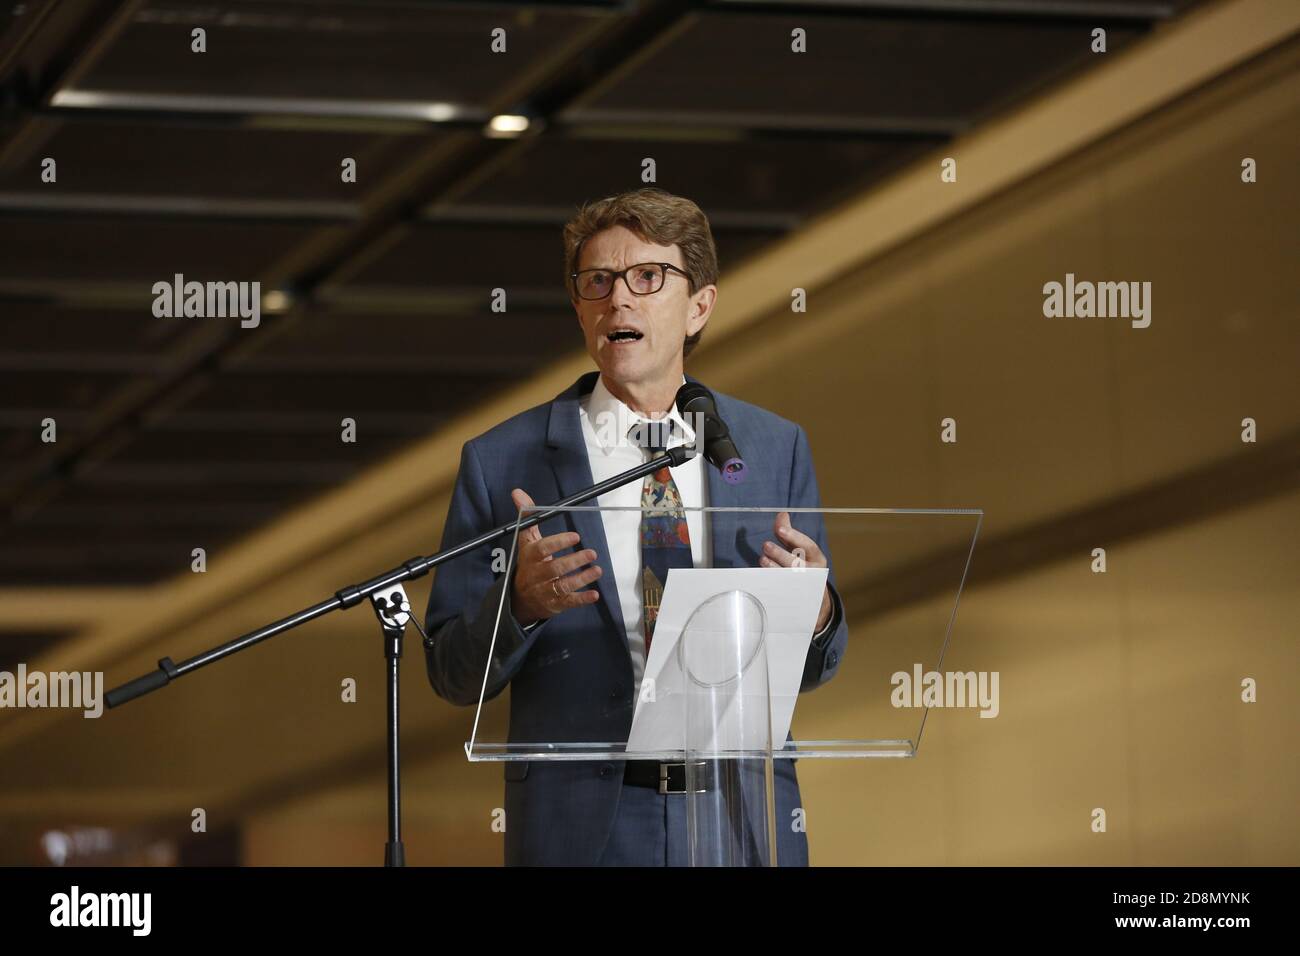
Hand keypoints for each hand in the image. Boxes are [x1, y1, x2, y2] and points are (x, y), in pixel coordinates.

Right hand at [509, 488, 601, 625]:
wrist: (520, 598)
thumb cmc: (529, 563)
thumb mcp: (526, 541)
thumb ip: (527, 517)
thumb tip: (517, 492)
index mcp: (530, 557)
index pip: (542, 549)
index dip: (558, 543)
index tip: (575, 536)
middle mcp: (536, 575)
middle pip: (554, 569)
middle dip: (574, 561)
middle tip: (591, 552)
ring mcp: (545, 591)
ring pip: (563, 586)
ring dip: (581, 579)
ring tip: (597, 570)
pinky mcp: (555, 604)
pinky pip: (568, 602)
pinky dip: (582, 599)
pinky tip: (594, 594)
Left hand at [760, 511, 832, 632]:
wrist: (813, 598)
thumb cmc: (803, 565)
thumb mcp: (798, 548)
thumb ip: (788, 533)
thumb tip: (782, 514)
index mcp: (817, 558)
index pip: (808, 545)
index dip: (794, 536)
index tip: (780, 530)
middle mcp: (813, 573)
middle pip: (797, 563)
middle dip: (780, 554)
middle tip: (766, 545)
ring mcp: (803, 587)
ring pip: (789, 578)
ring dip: (774, 568)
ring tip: (763, 559)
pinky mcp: (793, 598)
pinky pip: (781, 590)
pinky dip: (771, 583)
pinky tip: (762, 576)